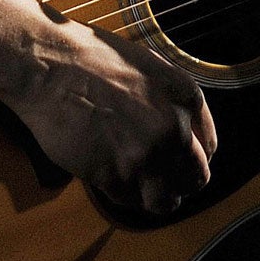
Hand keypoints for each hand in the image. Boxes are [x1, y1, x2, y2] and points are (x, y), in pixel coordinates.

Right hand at [7, 14, 217, 215]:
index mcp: (185, 100)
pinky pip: (127, 200)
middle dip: (182, 183)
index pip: (208, 150)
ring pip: (164, 201)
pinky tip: (111, 172)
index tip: (181, 162)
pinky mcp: (111, 176)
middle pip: (194, 181)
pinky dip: (122, 192)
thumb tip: (193, 136)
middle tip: (165, 180)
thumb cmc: (95, 60)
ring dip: (155, 197)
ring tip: (140, 184)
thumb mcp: (154, 67)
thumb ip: (180, 102)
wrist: (51, 67)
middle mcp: (172, 131)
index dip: (194, 159)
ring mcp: (142, 157)